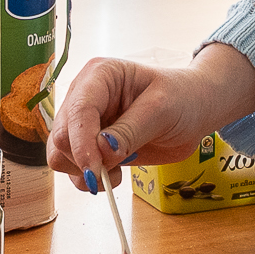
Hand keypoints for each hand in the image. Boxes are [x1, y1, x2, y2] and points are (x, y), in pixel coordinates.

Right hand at [46, 44, 254, 193]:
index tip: (95, 170)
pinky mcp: (89, 145)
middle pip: (61, 135)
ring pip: (60, 155)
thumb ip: (131, 131)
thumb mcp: (162, 109)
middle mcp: (84, 96)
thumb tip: (101, 151)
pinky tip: (116, 172)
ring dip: (84, 171)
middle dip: (83, 159)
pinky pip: (73, 168)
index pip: (77, 110)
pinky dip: (90, 178)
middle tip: (115, 169)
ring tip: (118, 170)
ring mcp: (84, 123)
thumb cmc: (182, 99)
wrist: (194, 111)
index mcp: (99, 76)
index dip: (81, 142)